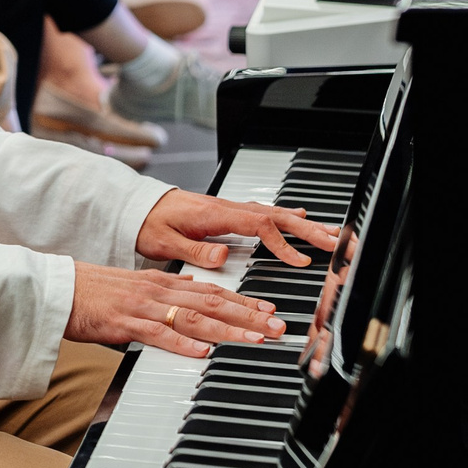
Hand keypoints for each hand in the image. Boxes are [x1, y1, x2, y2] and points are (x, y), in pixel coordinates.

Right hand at [65, 261, 285, 356]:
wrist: (57, 289)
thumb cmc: (91, 292)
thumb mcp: (134, 288)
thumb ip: (163, 294)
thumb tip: (188, 299)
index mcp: (161, 283)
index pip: (211, 291)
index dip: (243, 301)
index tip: (268, 309)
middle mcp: (158, 291)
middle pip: (212, 303)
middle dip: (248, 315)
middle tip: (277, 325)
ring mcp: (143, 306)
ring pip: (194, 317)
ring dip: (228, 329)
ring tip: (254, 339)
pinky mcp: (125, 322)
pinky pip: (159, 333)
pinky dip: (183, 343)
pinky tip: (203, 352)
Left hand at [135, 188, 341, 271]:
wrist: (134, 208)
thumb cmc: (147, 224)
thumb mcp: (163, 241)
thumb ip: (193, 250)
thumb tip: (221, 257)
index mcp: (213, 214)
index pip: (258, 225)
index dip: (282, 243)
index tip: (299, 260)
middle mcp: (225, 208)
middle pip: (275, 215)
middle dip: (306, 228)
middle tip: (333, 241)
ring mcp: (228, 209)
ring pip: (273, 212)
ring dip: (301, 223)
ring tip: (328, 233)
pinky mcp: (226, 212)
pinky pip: (263, 212)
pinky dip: (285, 215)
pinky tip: (298, 216)